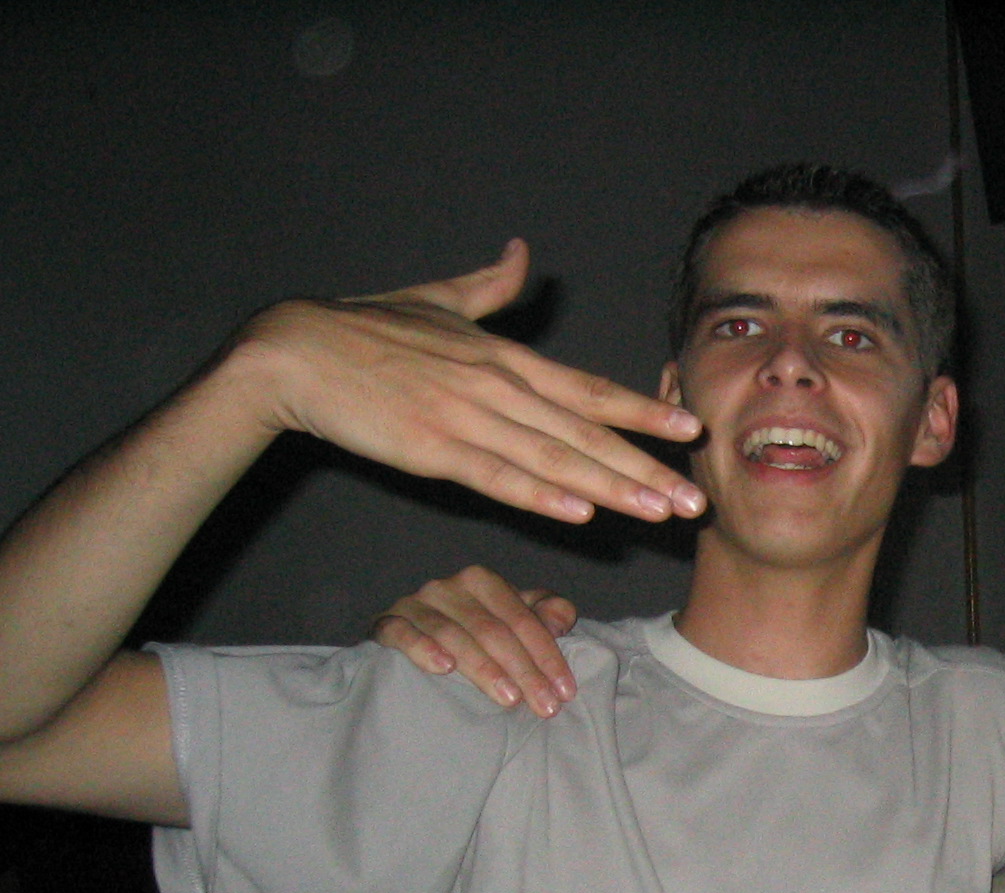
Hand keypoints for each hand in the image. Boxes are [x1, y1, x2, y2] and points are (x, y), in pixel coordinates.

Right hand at [225, 239, 704, 525]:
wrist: (294, 351)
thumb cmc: (365, 329)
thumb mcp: (438, 302)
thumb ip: (489, 287)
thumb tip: (522, 254)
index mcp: (504, 358)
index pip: (590, 390)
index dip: (643, 411)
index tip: (689, 430)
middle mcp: (497, 387)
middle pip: (586, 433)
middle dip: (646, 467)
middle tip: (695, 498)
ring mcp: (467, 419)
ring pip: (554, 460)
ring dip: (611, 488)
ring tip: (658, 512)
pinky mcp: (432, 449)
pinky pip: (497, 477)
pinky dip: (540, 494)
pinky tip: (580, 512)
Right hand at [373, 565, 579, 716]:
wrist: (417, 638)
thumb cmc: (478, 632)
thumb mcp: (517, 619)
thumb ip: (547, 614)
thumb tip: (562, 620)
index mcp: (483, 582)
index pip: (521, 619)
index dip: (547, 655)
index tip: (565, 692)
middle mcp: (448, 587)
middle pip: (492, 631)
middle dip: (524, 671)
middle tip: (545, 707)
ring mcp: (415, 604)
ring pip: (454, 635)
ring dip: (484, 669)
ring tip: (509, 699)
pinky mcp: (387, 623)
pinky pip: (402, 634)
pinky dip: (423, 649)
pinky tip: (444, 668)